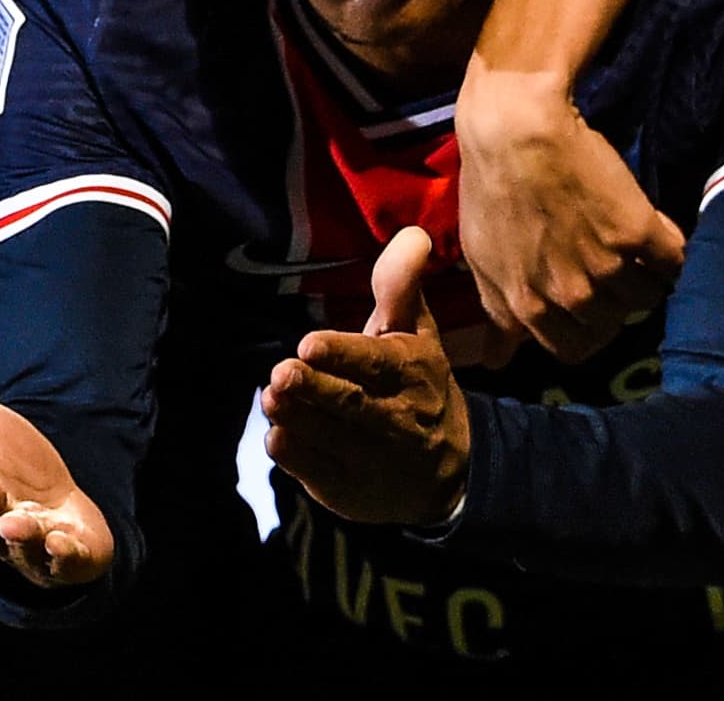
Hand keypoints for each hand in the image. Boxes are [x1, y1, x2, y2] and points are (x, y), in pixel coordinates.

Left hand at [262, 228, 472, 526]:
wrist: (451, 469)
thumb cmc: (418, 384)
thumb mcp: (417, 334)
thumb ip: (402, 286)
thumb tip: (413, 234)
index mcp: (411, 373)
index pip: (375, 363)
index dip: (342, 354)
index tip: (309, 343)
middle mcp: (396, 418)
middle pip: (350, 403)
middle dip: (314, 388)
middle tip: (282, 373)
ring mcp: (374, 458)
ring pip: (330, 438)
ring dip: (298, 419)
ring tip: (271, 398)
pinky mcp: (351, 489)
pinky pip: (319, 473)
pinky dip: (296, 457)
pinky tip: (277, 436)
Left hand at [454, 66, 684, 363]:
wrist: (514, 131)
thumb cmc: (490, 190)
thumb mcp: (481, 258)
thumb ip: (498, 313)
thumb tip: (500, 361)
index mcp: (529, 309)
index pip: (573, 351)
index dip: (580, 328)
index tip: (582, 303)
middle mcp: (571, 297)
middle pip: (614, 324)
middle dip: (612, 300)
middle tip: (602, 262)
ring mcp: (608, 267)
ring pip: (648, 296)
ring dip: (642, 272)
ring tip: (624, 240)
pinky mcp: (639, 233)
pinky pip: (673, 262)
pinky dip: (668, 247)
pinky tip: (650, 227)